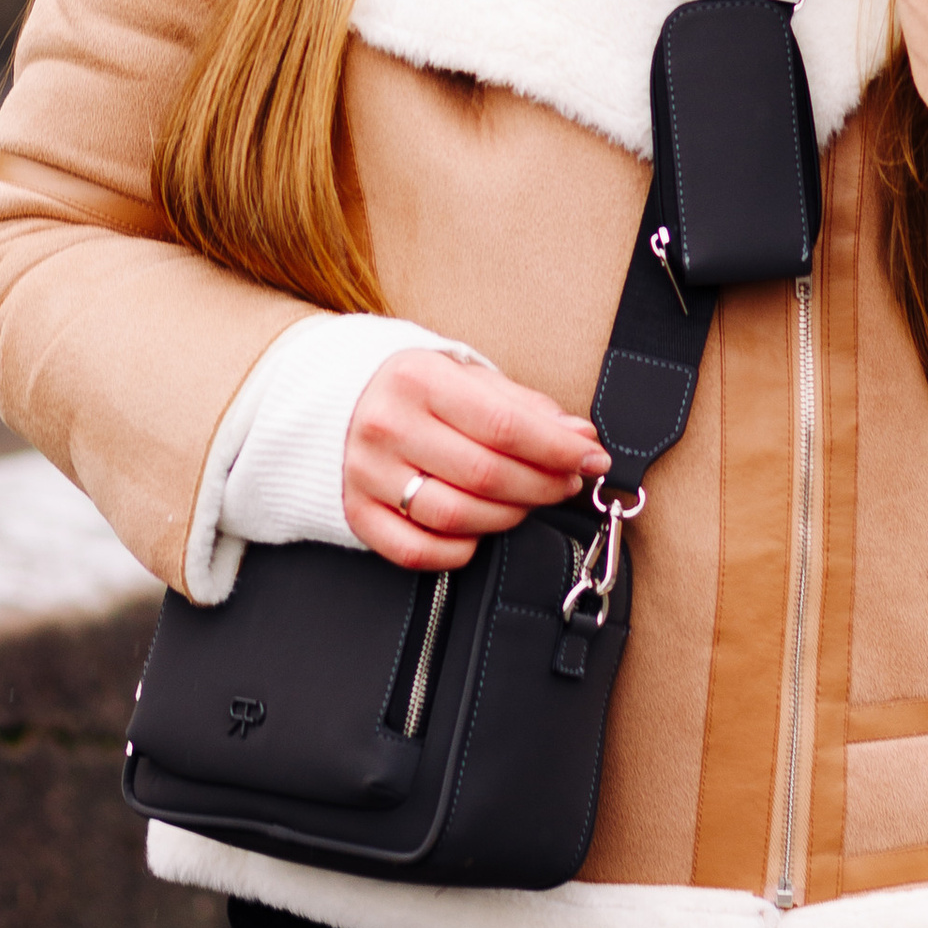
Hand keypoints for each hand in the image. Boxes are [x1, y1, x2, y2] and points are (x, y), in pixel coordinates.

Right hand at [345, 351, 607, 569]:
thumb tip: (580, 439)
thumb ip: (524, 406)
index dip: (558, 450)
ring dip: (509, 517)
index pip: (504, 426)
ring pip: (458, 517)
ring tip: (527, 501)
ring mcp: (367, 475)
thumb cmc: (414, 389)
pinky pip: (419, 552)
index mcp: (418, 380)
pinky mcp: (357, 514)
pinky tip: (479, 530)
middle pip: (487, 476)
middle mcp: (387, 427)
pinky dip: (460, 550)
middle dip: (542, 485)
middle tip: (566, 483)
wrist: (334, 401)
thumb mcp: (465, 376)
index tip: (593, 459)